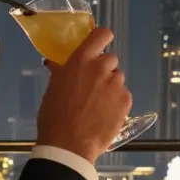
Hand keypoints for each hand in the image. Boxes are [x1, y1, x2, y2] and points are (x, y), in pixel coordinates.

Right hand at [35, 27, 133, 162]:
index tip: (99, 46)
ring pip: (117, 79)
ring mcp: (116, 84)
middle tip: (93, 86)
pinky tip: (105, 115)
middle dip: (103, 70)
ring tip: (98, 104)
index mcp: (81, 60)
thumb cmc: (54, 115)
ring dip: (110, 86)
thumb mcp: (53, 89)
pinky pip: (123, 95)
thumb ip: (61, 72)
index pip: (102, 35)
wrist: (68, 145)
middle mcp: (101, 68)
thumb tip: (56, 64)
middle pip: (111, 59)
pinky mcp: (126, 100)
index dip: (102, 38)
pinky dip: (117, 102)